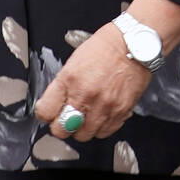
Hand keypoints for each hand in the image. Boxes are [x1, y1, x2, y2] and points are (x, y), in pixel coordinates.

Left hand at [33, 23, 154, 142]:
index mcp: (69, 79)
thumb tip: (55, 104)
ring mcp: (103, 106)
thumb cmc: (105, 48)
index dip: (45, 115)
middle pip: (62, 130)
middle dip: (61, 127)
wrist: (134, 44)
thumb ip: (64, 85)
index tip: (49, 113)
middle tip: (66, 120)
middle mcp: (85, 95)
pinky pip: (105, 132)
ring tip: (86, 116)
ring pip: (84, 135)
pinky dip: (101, 127)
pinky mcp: (120, 112)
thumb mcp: (74, 61)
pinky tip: (101, 115)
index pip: (45, 112)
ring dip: (82, 128)